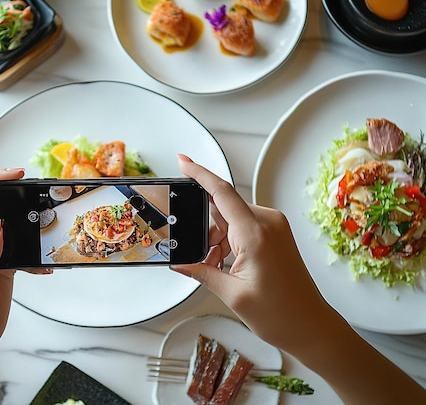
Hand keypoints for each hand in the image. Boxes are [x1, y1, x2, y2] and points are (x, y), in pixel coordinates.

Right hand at [171, 155, 335, 352]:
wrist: (310, 326)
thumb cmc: (280, 314)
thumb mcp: (230, 293)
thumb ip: (200, 271)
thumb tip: (178, 262)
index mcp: (255, 234)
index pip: (221, 192)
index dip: (199, 173)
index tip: (182, 161)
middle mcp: (267, 223)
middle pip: (222, 208)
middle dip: (204, 228)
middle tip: (198, 256)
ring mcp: (274, 227)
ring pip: (231, 219)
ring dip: (217, 238)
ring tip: (215, 268)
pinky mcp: (276, 233)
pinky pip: (244, 225)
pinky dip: (229, 240)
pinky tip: (225, 264)